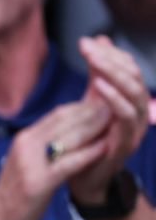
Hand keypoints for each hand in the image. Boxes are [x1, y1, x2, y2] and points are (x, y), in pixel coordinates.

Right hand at [0, 100, 109, 219]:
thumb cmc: (13, 197)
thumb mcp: (26, 164)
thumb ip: (43, 148)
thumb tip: (69, 134)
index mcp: (22, 140)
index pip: (57, 114)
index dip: (83, 107)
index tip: (103, 106)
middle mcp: (24, 146)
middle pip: (65, 121)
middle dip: (92, 113)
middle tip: (114, 109)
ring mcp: (30, 164)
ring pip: (69, 138)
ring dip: (95, 129)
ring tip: (114, 123)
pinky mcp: (38, 183)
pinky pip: (69, 163)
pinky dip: (89, 154)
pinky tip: (105, 149)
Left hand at [70, 36, 151, 203]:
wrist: (81, 180)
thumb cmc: (85, 141)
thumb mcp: (89, 104)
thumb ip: (95, 76)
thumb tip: (98, 39)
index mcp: (129, 100)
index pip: (127, 68)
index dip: (110, 52)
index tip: (87, 41)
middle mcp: (138, 111)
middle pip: (133, 76)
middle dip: (110, 58)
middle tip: (88, 47)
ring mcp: (135, 128)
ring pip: (134, 92)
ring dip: (114, 73)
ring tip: (94, 61)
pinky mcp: (126, 142)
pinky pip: (127, 116)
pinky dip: (114, 98)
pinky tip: (98, 86)